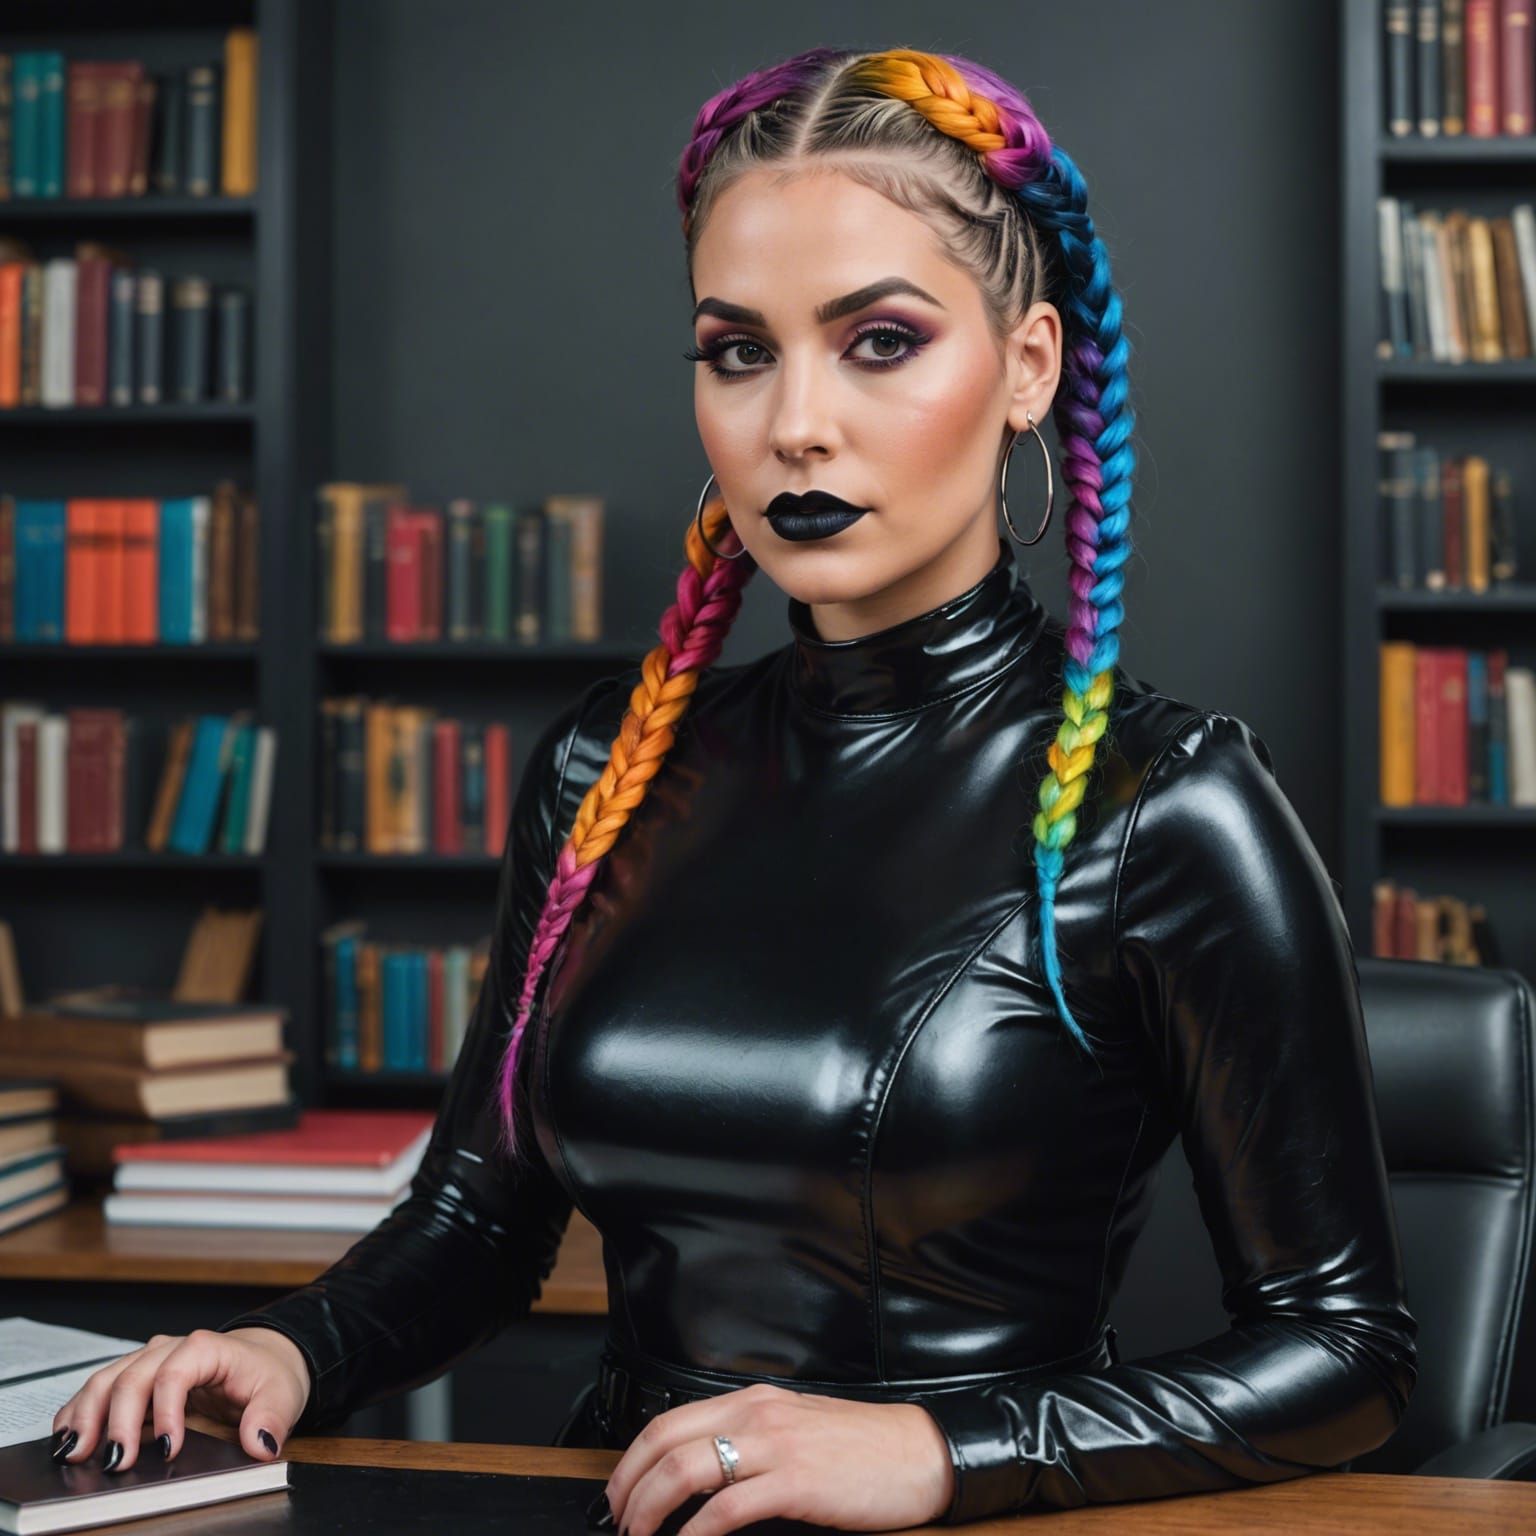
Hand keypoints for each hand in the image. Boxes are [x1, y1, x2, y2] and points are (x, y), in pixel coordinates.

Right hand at [49, 1326, 312, 1473]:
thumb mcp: (283, 1394)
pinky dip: (80, 1411)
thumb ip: (271, 1418)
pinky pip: (101, 1389)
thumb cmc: (268, 1373)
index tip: (169, 1450)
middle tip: (113, 1462)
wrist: (264, 1358)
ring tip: (73, 1453)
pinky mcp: (137, 1377)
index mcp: (206, 1348)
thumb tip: (260, 1443)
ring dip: (86, 1416)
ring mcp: (149, 1360)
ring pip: (107, 1380)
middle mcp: (171, 1349)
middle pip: (132, 1377)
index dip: (166, 1412)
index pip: (175, 1374)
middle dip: (116, 1421)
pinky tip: (67, 1436)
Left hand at [601, 1383, 955, 1535]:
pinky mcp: (796, 1482)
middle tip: (618, 1521)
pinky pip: (727, 1508)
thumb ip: (750, 1441)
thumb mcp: (796, 1430)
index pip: (670, 1420)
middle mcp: (758, 1414)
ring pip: (686, 1469)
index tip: (618, 1492)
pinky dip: (695, 1533)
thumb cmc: (861, 1449)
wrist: (918, 1453)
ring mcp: (776, 1446)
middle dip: (628, 1486)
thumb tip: (699, 1475)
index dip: (632, 1459)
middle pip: (665, 1441)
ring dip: (650, 1509)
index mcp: (755, 1401)